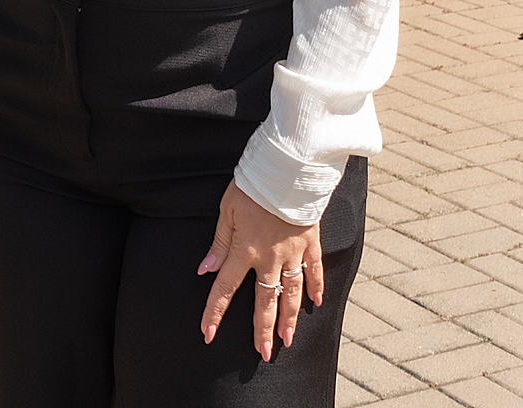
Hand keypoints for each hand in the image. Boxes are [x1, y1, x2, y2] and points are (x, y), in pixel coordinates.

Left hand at [197, 181, 322, 360]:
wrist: (286, 168)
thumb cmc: (252, 186)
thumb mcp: (227, 211)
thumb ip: (219, 243)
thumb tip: (206, 270)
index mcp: (243, 250)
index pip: (224, 289)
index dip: (214, 313)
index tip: (207, 335)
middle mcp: (268, 258)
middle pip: (264, 301)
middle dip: (262, 330)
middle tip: (264, 354)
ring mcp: (292, 252)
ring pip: (291, 292)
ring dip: (289, 318)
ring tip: (288, 341)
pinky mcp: (310, 242)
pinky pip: (315, 270)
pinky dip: (317, 287)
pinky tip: (317, 304)